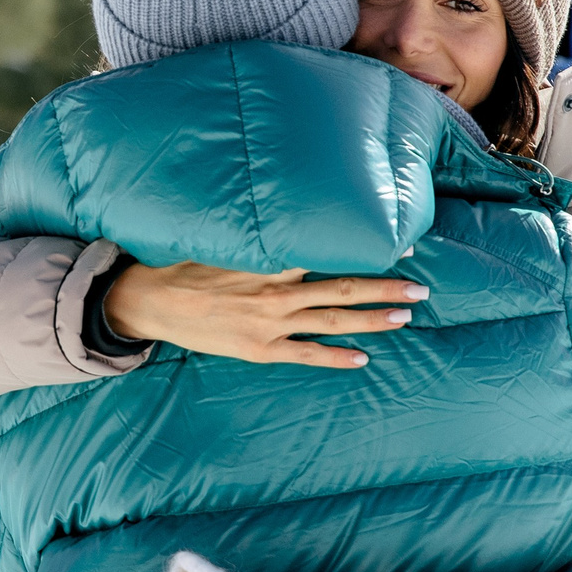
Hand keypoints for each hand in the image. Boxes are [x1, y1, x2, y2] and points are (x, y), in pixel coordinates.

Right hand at [104, 263, 426, 368]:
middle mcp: (276, 291)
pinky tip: (363, 359)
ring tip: (405, 316)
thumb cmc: (185, 265)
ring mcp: (270, 324)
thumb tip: (286, 212)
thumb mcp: (222, 239)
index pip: (328, 250)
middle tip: (421, 288)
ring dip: (372, 320)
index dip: (364, 246)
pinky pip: (306, 354)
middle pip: (343, 289)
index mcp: (269, 259)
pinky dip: (335, 357)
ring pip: (333, 321)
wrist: (150, 301)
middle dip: (385, 288)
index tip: (400, 243)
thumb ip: (258, 233)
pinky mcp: (259, 350)